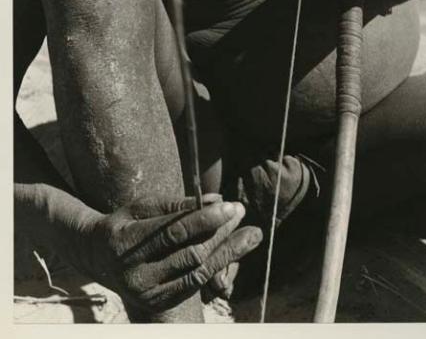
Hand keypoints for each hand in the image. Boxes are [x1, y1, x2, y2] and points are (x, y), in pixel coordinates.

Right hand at [78, 194, 261, 315]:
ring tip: (250, 233)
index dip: (206, 219)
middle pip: (190, 254)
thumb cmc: (124, 223)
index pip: (174, 232)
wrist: (97, 257)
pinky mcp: (157, 303)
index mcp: (126, 243)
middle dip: (222, 233)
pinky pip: (194, 285)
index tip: (230, 206)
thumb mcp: (142, 206)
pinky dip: (217, 267)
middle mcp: (134, 274)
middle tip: (241, 213)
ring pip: (197, 272)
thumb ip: (176, 204)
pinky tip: (234, 252)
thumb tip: (214, 199)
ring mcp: (146, 294)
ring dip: (227, 251)